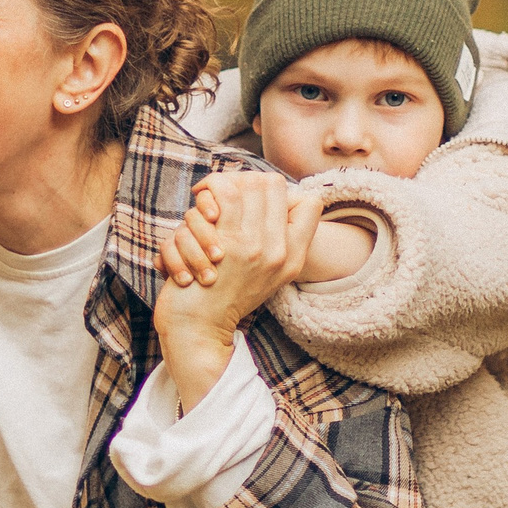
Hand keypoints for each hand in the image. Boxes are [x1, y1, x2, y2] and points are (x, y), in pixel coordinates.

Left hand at [158, 171, 314, 287]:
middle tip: (223, 190)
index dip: (279, 191)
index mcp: (293, 257)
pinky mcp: (226, 243)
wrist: (198, 328)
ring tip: (206, 194)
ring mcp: (254, 245)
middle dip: (244, 179)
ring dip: (222, 183)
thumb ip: (277, 242)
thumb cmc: (223, 297)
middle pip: (272, 184)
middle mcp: (279, 250)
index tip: (251, 200)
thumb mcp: (265, 275)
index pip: (309, 202)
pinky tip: (197, 201)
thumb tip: (282, 200)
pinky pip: (223, 194)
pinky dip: (207, 191)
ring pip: (248, 183)